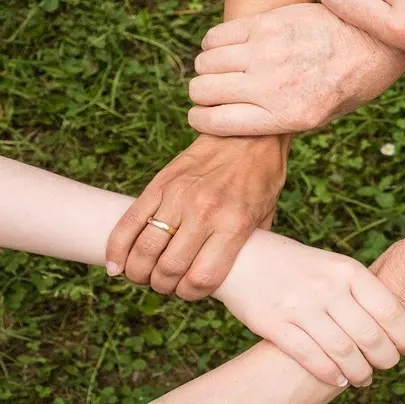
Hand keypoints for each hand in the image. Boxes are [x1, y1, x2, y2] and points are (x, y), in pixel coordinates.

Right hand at [105, 135, 287, 299]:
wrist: (247, 134)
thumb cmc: (261, 179)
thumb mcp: (265, 217)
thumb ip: (245, 248)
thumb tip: (227, 278)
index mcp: (234, 224)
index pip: (201, 278)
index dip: (191, 294)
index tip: (190, 291)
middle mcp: (204, 212)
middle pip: (169, 269)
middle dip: (164, 286)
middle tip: (166, 284)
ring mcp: (178, 197)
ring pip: (144, 250)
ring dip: (139, 273)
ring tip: (144, 276)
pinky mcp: (159, 184)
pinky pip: (128, 223)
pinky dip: (117, 249)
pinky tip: (116, 265)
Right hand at [187, 3, 404, 135]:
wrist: (372, 43)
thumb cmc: (346, 85)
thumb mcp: (318, 119)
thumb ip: (277, 121)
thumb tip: (233, 120)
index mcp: (285, 117)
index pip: (215, 122)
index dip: (199, 118)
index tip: (200, 114)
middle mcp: (272, 86)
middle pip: (203, 90)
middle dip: (201, 94)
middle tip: (213, 91)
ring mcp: (268, 52)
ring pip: (206, 62)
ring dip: (207, 68)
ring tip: (221, 68)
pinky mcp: (268, 23)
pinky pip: (217, 35)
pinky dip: (213, 44)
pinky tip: (226, 47)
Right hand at [213, 230, 404, 387]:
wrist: (243, 256)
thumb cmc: (297, 265)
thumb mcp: (332, 265)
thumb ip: (359, 290)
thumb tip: (394, 325)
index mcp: (346, 269)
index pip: (388, 309)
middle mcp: (326, 287)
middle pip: (369, 335)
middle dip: (385, 358)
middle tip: (388, 365)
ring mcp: (299, 306)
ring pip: (343, 351)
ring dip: (360, 371)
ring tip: (364, 378)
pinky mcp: (274, 324)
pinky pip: (310, 357)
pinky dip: (329, 373)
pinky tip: (339, 378)